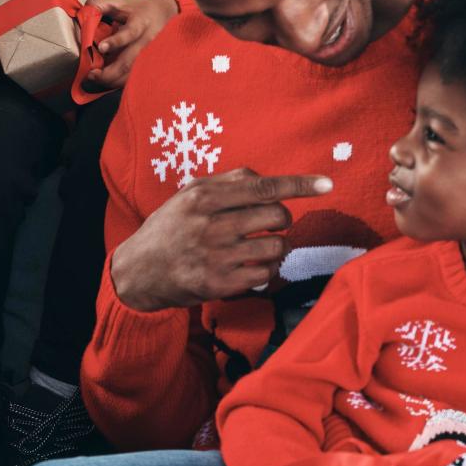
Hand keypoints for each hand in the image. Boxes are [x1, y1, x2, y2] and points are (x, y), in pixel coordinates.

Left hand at [83, 0, 178, 89]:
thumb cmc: (139, 9)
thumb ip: (102, 4)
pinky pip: (133, 77)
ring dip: (112, 80)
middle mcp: (147, 41)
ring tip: (95, 78)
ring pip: (131, 73)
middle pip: (129, 61)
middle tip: (91, 74)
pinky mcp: (147, 64)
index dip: (116, 41)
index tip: (102, 47)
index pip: (130, 33)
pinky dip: (118, 82)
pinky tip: (106, 80)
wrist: (164, 14)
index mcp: (141, 23)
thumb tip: (84, 11)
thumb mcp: (122, 1)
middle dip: (109, 71)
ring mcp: (148, 55)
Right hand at [110, 168, 332, 311]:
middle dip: (283, 219)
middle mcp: (210, 225)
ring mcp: (215, 256)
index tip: (327, 185)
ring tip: (261, 247)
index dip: (299, 185)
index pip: (263, 187)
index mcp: (203, 197)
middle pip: (277, 216)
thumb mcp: (188, 195)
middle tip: (270, 224)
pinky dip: (267, 270)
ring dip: (277, 247)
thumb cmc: (170, 228)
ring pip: (276, 247)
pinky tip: (252, 267)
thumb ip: (227, 184)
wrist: (139, 271)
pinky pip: (266, 274)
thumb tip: (268, 181)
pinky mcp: (219, 284)